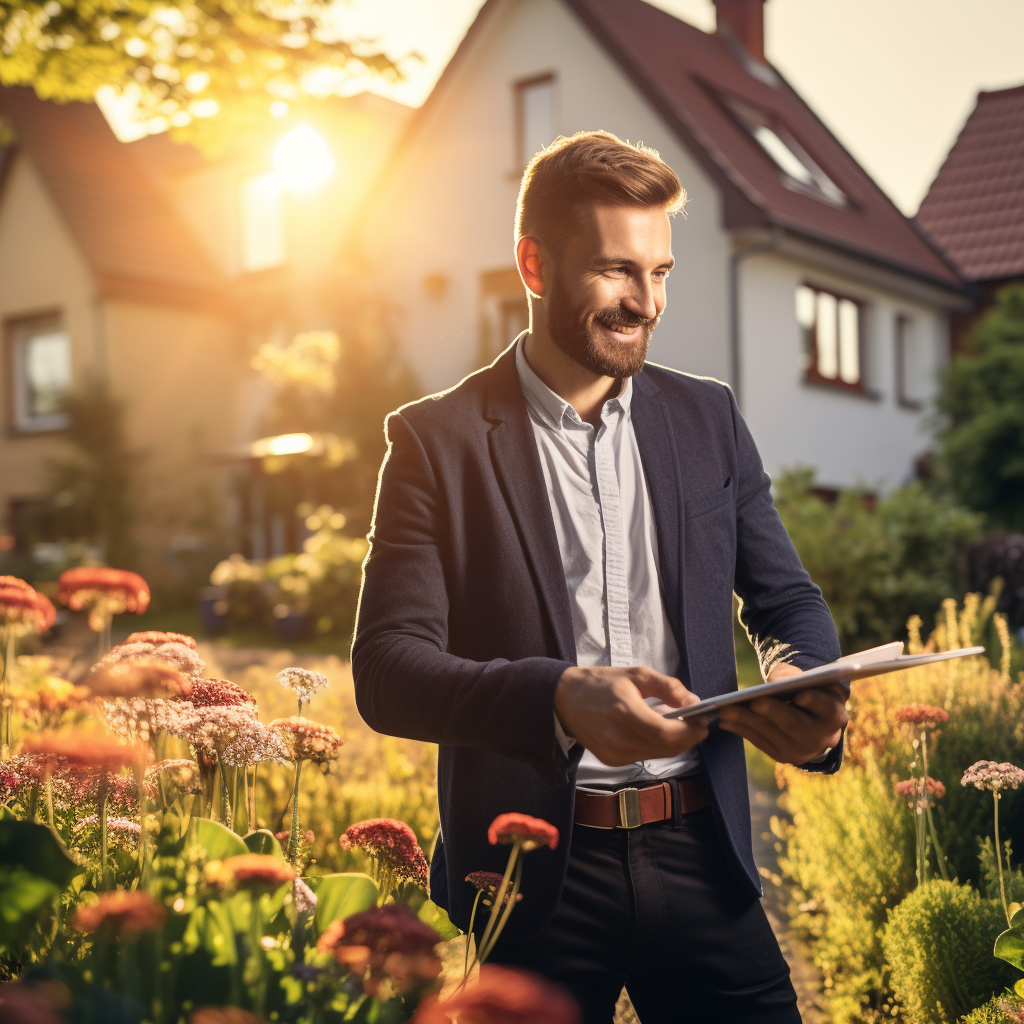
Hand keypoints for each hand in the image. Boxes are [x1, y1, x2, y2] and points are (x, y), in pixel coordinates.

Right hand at [554, 665, 708, 766]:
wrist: (563, 698)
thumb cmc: (600, 683)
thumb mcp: (636, 675)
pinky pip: (644, 756)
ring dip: (673, 742)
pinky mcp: (611, 761)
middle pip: (667, 748)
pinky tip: (655, 730)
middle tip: (697, 723)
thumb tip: (694, 703)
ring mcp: (614, 754)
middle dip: (687, 737)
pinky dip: (656, 745)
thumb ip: (668, 688)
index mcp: (625, 713)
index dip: (690, 731)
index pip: (668, 734)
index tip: (703, 720)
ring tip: (677, 724)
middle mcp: (619, 739)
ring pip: (657, 755)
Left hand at [717, 662, 847, 763]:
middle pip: (794, 724)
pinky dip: (741, 729)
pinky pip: (759, 742)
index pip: (827, 708)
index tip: (800, 694)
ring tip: (725, 709)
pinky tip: (725, 720)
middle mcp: (822, 738)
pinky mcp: (782, 756)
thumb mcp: (810, 680)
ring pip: (771, 734)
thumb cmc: (809, 691)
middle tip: (754, 702)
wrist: (812, 720)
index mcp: (834, 715)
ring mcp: (801, 751)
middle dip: (772, 712)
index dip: (815, 701)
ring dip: (746, 720)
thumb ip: (796, 676)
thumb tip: (775, 682)